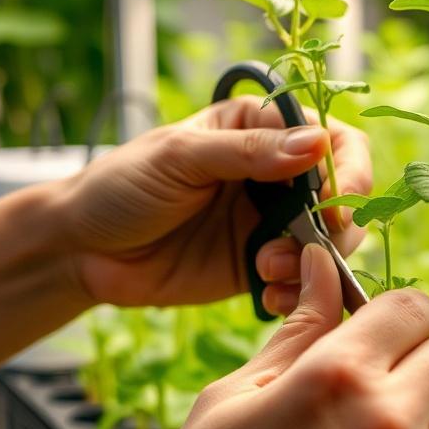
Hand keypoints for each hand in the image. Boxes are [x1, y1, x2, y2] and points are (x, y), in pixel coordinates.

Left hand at [59, 96, 371, 310]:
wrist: (81, 250)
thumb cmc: (122, 185)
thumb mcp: (181, 157)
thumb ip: (248, 152)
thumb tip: (317, 144)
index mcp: (259, 130)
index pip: (332, 139)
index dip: (347, 171)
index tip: (336, 204)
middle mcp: (275, 175)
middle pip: (343, 196)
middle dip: (333, 226)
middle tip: (306, 247)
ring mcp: (271, 222)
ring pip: (329, 243)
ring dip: (313, 262)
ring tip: (267, 271)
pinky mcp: (261, 266)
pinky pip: (302, 279)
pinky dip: (300, 291)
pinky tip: (273, 298)